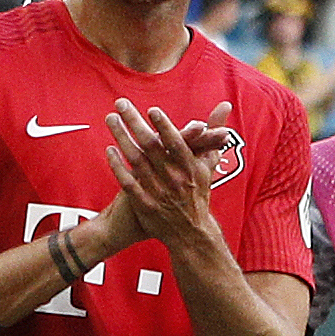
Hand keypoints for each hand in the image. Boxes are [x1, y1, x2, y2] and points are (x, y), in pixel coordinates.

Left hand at [105, 99, 230, 251]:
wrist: (190, 232)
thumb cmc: (198, 192)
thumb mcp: (209, 164)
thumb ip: (212, 134)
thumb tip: (225, 105)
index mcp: (191, 169)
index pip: (177, 144)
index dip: (165, 127)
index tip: (152, 110)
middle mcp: (174, 179)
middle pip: (151, 146)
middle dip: (135, 122)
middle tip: (121, 103)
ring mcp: (157, 191)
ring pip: (136, 160)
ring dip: (122, 137)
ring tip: (111, 118)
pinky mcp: (143, 203)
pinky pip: (127, 181)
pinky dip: (117, 165)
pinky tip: (109, 149)